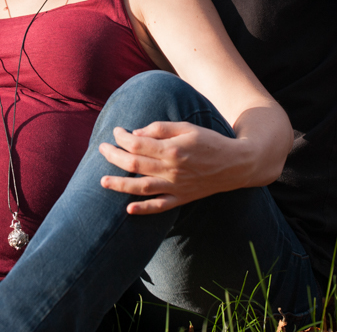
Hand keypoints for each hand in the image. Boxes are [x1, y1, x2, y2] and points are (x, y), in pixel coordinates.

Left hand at [98, 121, 251, 214]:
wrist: (235, 164)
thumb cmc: (209, 142)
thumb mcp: (187, 127)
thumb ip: (161, 128)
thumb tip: (136, 133)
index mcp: (172, 149)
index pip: (138, 144)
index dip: (122, 137)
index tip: (116, 132)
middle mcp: (171, 169)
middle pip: (134, 164)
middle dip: (113, 156)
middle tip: (101, 149)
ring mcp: (176, 186)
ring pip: (142, 187)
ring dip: (120, 185)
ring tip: (102, 181)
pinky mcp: (182, 198)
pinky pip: (160, 207)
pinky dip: (144, 209)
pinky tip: (129, 210)